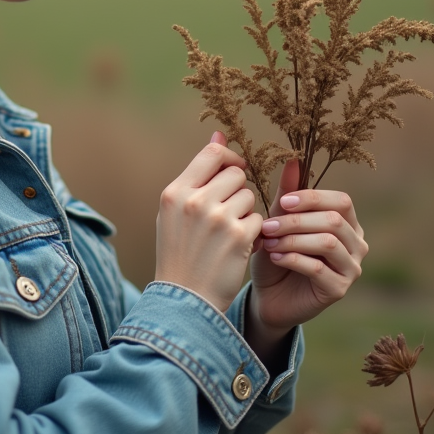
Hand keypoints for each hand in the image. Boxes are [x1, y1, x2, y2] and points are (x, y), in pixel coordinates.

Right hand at [155, 133, 262, 310]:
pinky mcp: (239, 237)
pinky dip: (253, 233)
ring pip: (249, 197)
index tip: (234, 171)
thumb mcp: (177, 211)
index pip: (212, 152)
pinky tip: (236, 248)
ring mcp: (217, 219)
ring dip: (245, 213)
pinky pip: (258, 220)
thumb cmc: (180, 252)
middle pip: (236, 174)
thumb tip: (220, 133)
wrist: (184, 300)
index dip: (230, 158)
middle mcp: (195, 202)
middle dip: (237, 191)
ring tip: (227, 235)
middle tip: (226, 214)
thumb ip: (198, 174)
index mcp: (175, 192)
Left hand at [248, 158, 367, 340]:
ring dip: (293, 239)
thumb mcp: (278, 221)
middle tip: (267, 226)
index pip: (341, 201)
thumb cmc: (276, 253)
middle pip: (333, 221)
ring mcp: (352, 268)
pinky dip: (293, 259)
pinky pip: (319, 268)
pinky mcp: (339, 289)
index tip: (283, 202)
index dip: (312, 198)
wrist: (268, 296)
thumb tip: (293, 159)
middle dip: (296, 221)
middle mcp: (356, 243)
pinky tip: (275, 257)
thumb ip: (287, 194)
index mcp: (347, 222)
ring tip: (269, 241)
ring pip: (327, 243)